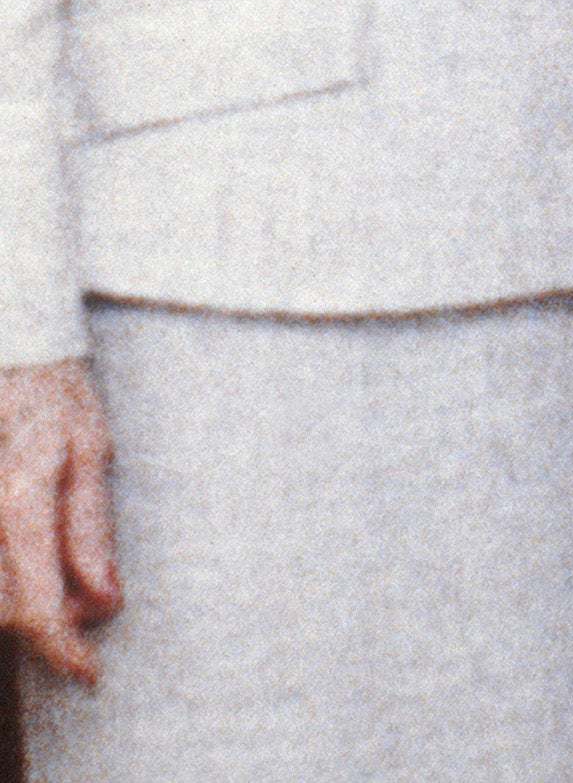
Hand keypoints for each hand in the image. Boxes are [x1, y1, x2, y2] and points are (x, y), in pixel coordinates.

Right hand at [0, 359, 118, 681]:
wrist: (10, 359)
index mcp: (20, 499)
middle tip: (94, 598)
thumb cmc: (55, 396)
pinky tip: (33, 561)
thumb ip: (91, 525)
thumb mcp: (91, 448)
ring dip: (25, 603)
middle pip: (7, 610)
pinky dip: (10, 580)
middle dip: (50, 621)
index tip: (88, 673)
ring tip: (66, 575)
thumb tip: (103, 596)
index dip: (62, 649)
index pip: (35, 604)